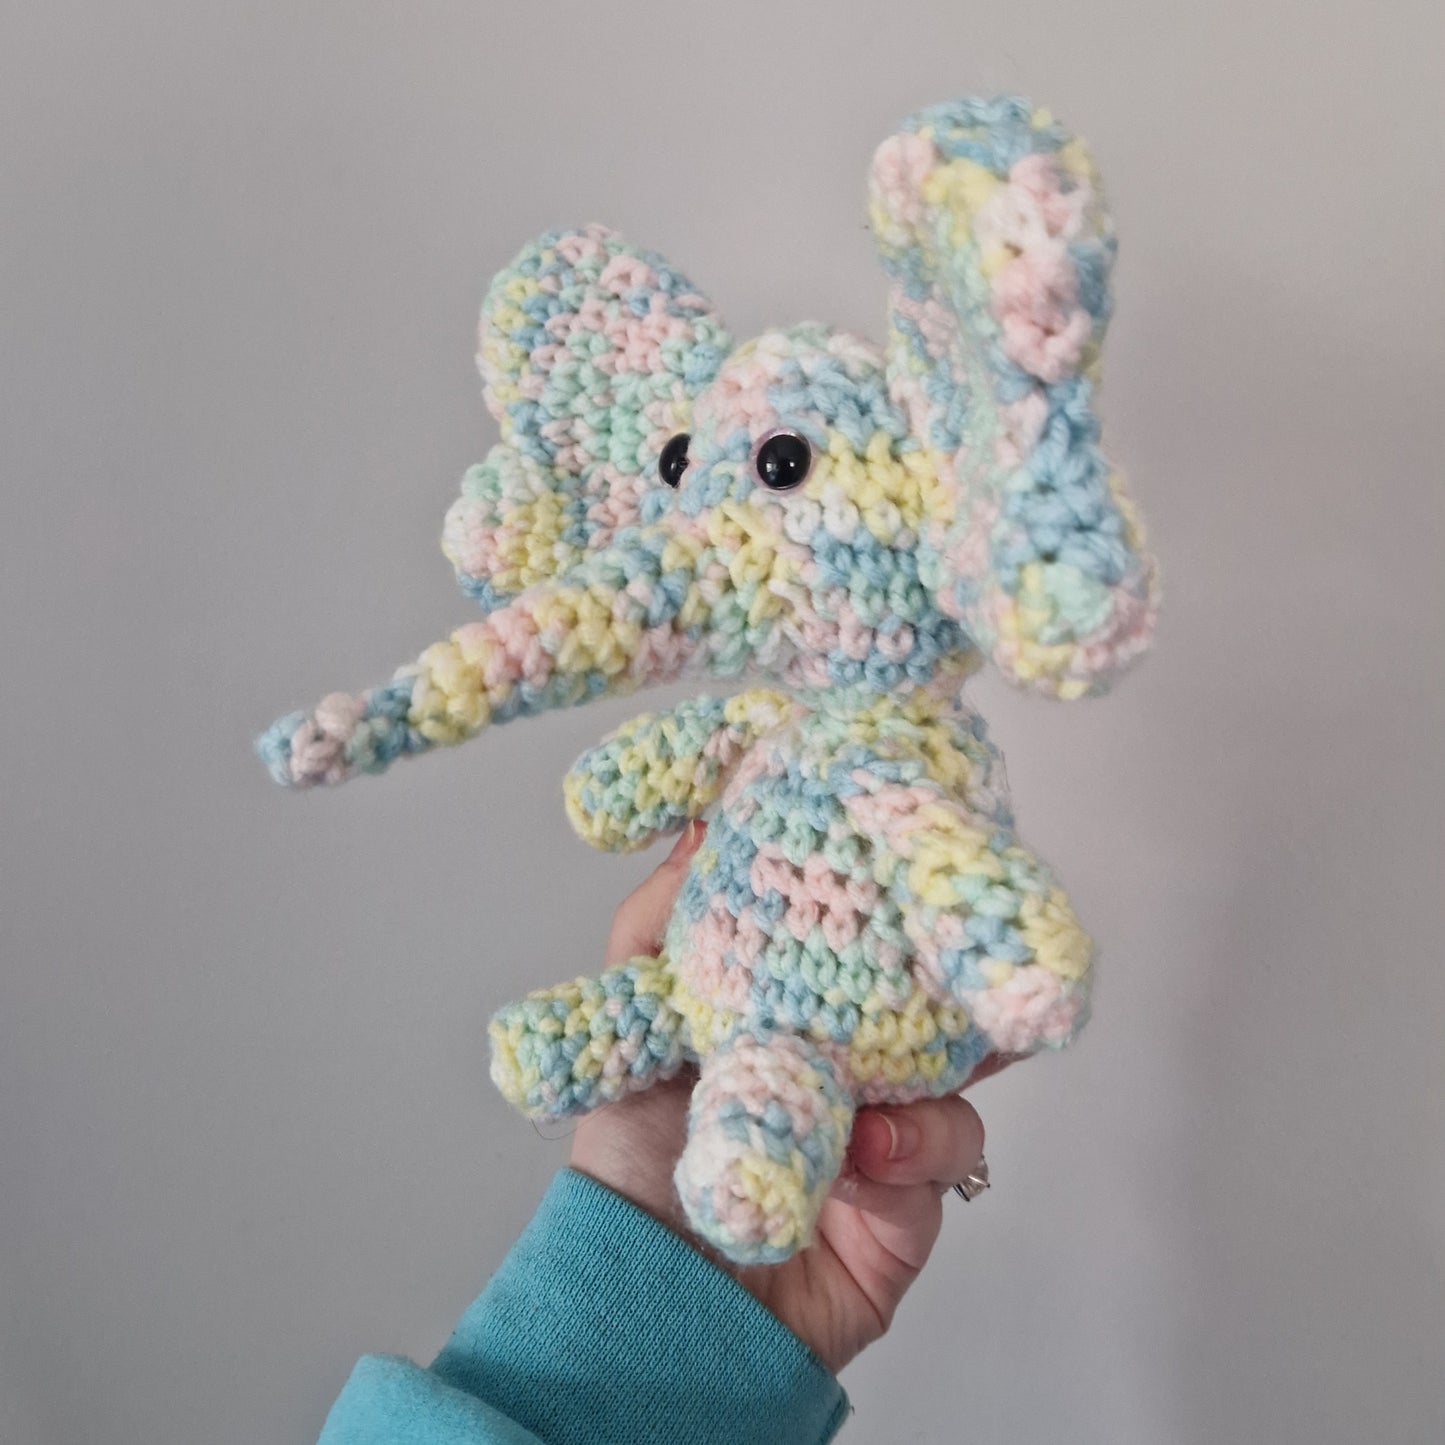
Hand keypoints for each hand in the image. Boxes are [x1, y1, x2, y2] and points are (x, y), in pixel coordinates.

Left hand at [570, 821, 1009, 1374]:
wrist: (660, 1296)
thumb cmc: (634, 1149)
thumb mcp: (634, 1009)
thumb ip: (663, 916)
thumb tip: (703, 815)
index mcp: (786, 1012)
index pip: (857, 943)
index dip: (889, 904)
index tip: (907, 849)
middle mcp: (844, 1065)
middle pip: (925, 1001)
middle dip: (949, 970)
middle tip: (964, 927)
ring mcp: (884, 1134)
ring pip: (955, 1073)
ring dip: (937, 1065)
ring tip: (916, 1061)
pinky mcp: (913, 1202)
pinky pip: (947, 1153)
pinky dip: (914, 1145)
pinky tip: (869, 1148)